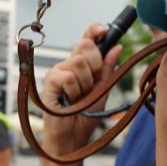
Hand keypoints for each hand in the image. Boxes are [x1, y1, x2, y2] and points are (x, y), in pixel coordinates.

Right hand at [41, 23, 121, 154]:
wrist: (73, 136)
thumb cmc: (85, 115)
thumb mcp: (103, 89)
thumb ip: (108, 68)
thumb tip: (118, 47)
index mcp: (82, 63)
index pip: (87, 39)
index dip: (94, 30)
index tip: (104, 30)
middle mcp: (69, 63)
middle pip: (85, 46)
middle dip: (95, 66)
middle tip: (91, 85)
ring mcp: (58, 70)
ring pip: (78, 62)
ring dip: (84, 84)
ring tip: (79, 97)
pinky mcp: (49, 80)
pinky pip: (68, 77)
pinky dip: (73, 91)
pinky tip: (69, 100)